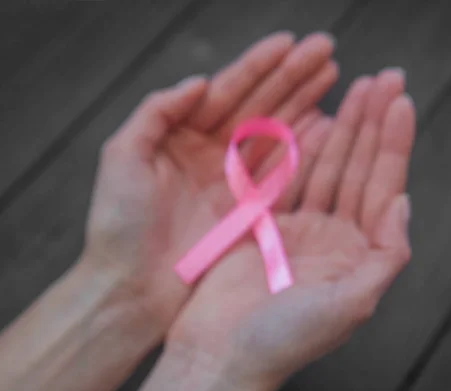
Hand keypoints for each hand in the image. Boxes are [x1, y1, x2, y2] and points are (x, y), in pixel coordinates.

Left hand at [80, 32, 337, 343]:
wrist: (130, 287)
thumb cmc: (118, 224)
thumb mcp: (122, 157)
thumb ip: (157, 112)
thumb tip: (200, 82)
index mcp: (179, 135)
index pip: (226, 90)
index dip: (258, 65)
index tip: (291, 42)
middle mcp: (209, 153)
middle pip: (257, 105)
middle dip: (291, 76)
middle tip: (326, 50)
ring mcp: (231, 180)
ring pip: (274, 132)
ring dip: (303, 103)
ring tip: (332, 76)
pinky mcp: (247, 210)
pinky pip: (280, 171)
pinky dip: (303, 147)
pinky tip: (325, 124)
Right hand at [158, 68, 415, 390]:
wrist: (218, 354)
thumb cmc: (283, 340)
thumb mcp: (350, 304)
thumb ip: (385, 255)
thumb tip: (404, 201)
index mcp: (356, 255)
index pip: (381, 188)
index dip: (393, 144)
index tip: (400, 101)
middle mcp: (331, 238)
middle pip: (355, 169)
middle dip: (369, 124)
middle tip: (382, 79)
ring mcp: (296, 229)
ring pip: (322, 166)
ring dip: (338, 127)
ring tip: (353, 87)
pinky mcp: (262, 224)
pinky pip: (283, 176)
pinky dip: (295, 147)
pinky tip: (309, 117)